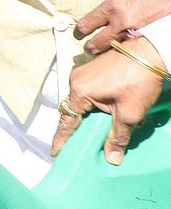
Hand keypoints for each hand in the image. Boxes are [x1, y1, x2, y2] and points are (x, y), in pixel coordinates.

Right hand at [52, 36, 166, 163]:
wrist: (152, 50)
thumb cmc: (139, 78)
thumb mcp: (130, 113)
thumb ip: (118, 137)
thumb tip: (112, 158)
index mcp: (80, 91)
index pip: (67, 121)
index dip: (62, 139)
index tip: (56, 153)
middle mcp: (76, 80)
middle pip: (73, 111)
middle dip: (76, 129)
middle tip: (78, 147)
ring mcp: (84, 72)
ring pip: (81, 102)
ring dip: (88, 116)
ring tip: (96, 132)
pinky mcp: (94, 69)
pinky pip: (88, 92)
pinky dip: (94, 105)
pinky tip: (105, 113)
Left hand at [76, 0, 170, 52]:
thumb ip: (103, 10)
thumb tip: (82, 19)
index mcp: (112, 6)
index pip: (86, 24)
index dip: (79, 31)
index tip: (78, 33)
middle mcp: (120, 20)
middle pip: (95, 42)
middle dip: (89, 46)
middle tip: (88, 47)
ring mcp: (132, 32)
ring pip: (109, 49)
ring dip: (102, 51)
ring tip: (99, 50)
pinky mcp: (141, 39)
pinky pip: (124, 49)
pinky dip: (118, 50)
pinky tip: (116, 49)